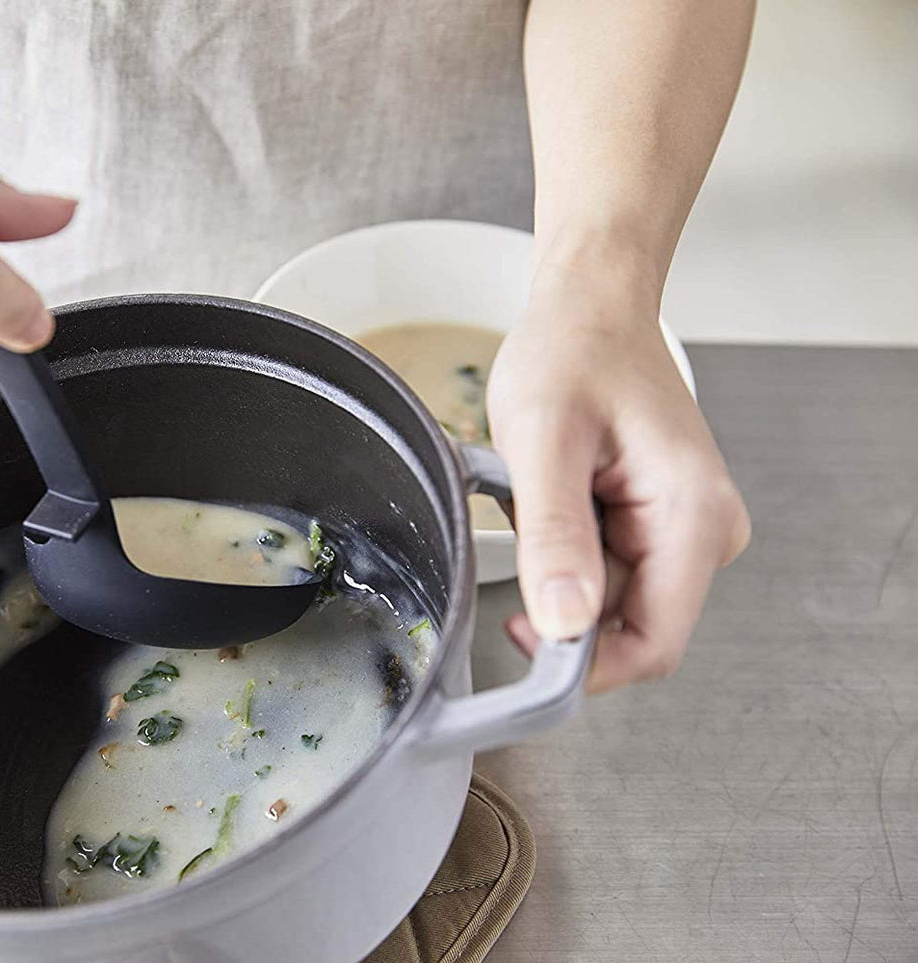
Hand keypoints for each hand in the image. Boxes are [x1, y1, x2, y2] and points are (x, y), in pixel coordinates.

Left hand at [486, 255, 750, 692]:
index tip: (519, 637)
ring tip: (537, 496)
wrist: (591, 307)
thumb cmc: (573, 352)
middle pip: (627, 627)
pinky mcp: (657, 525)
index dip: (582, 662)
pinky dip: (562, 546)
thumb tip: (563, 623)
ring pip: (608, 600)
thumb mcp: (544, 439)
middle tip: (519, 533)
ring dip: (557, 567)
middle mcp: (704, 533)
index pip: (652, 645)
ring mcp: (684, 531)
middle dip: (562, 601)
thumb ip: (554, 535)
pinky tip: (549, 497)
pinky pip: (603, 569)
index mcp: (694, 517)